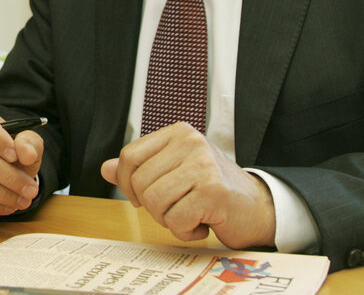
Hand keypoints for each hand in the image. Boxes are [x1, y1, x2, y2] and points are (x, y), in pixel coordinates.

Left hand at [100, 123, 275, 248]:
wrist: (258, 208)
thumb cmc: (213, 190)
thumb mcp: (175, 172)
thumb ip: (141, 169)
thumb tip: (106, 168)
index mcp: (178, 133)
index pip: (130, 156)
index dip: (128, 183)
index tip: (142, 198)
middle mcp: (191, 142)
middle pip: (140, 182)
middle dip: (152, 206)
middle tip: (176, 209)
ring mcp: (203, 165)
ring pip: (155, 201)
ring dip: (168, 220)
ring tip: (189, 216)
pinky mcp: (213, 191)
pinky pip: (176, 219)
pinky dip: (185, 231)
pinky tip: (202, 225)